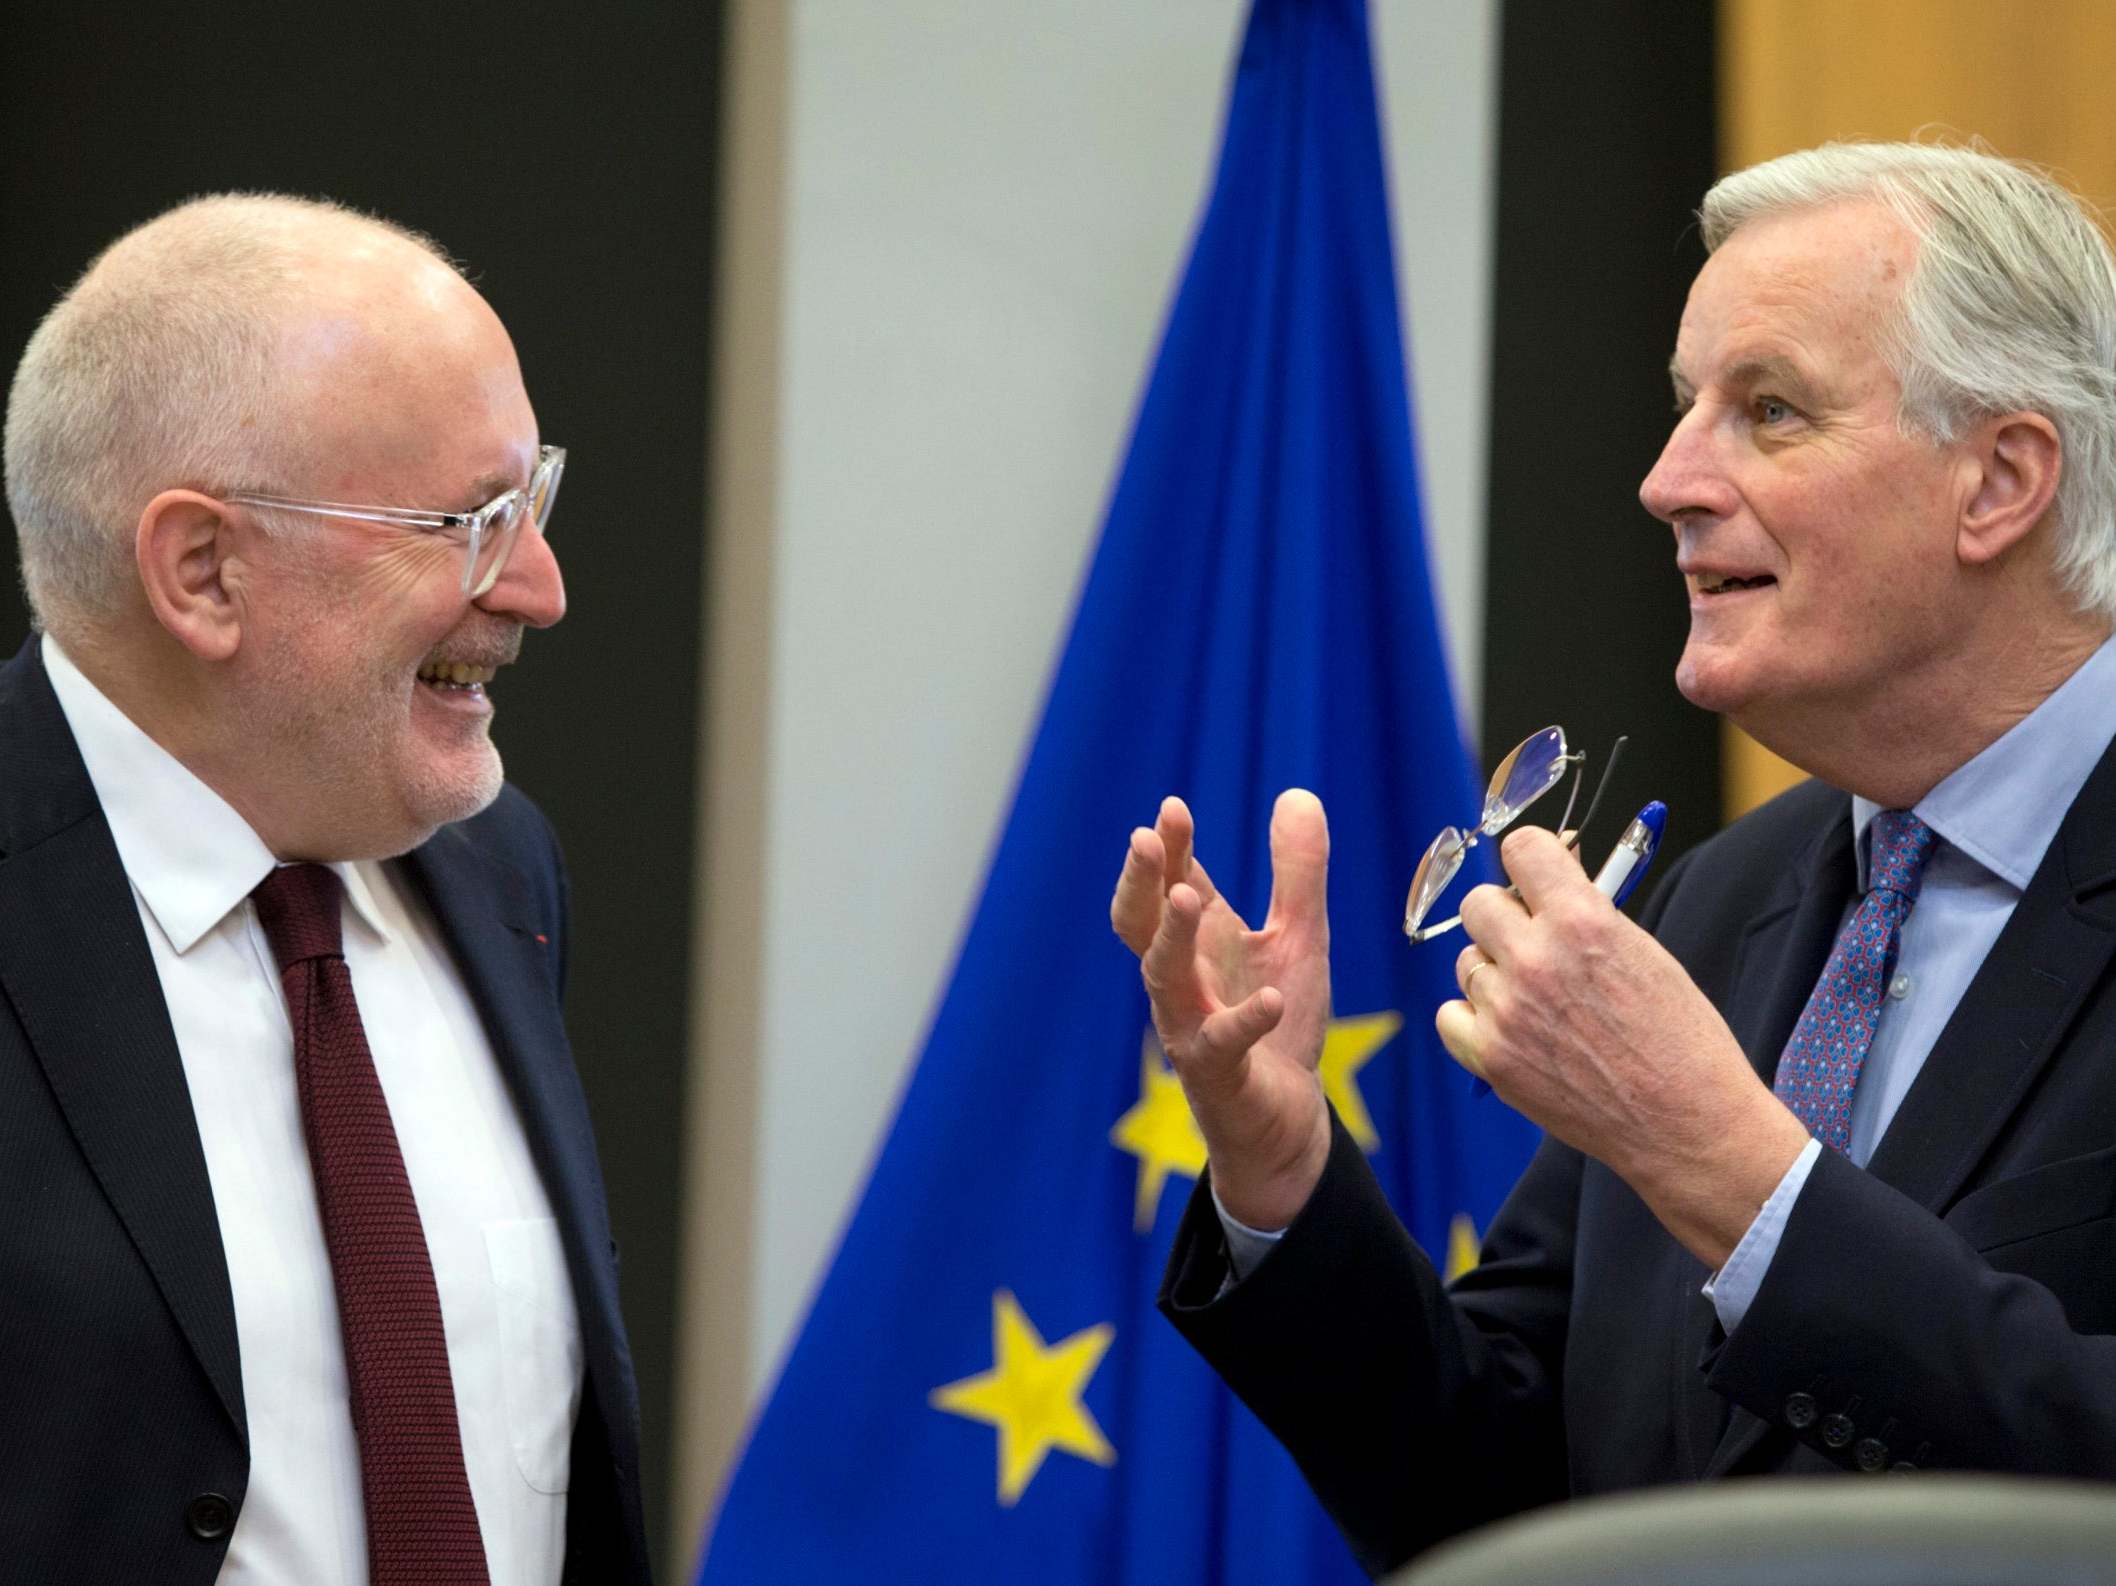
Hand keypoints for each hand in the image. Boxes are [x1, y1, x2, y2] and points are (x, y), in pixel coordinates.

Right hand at [1109, 790, 1333, 1229]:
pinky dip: (1243, 1021)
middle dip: (1142, 881)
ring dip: (1172, 937)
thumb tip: (1298, 794)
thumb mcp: (1299, 935)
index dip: (1169, 846)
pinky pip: (1221, 1044)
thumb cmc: (1277, 1020)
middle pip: (1141, 924)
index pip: (1170, 883)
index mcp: (1198, 941)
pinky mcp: (1218, 1073)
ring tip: (1188, 898)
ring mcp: (1191, 1025)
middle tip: (1146, 838)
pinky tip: (1271, 1001)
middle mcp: (1182, 979)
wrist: (1285, 1118)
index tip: (1172, 808)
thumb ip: (1297, 872)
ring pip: (1162, 978)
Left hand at [1434, 827, 1809, 1267]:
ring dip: (1495, 972)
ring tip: (1541, 1001)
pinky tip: (1514, 1029)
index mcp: (1582, 920)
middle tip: (1534, 940)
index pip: (1521, 848)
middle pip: (1478, 903)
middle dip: (1506, 916)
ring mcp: (1506, 1010)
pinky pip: (1451, 1015)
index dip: (1530, 859)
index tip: (1536, 875)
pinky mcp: (1490, 1057)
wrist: (1686, 1124)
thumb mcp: (1645, 952)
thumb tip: (1551, 869)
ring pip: (1467, 961)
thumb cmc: (1680, 1039)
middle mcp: (1535, 959)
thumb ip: (1588, 910)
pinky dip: (1475, 1019)